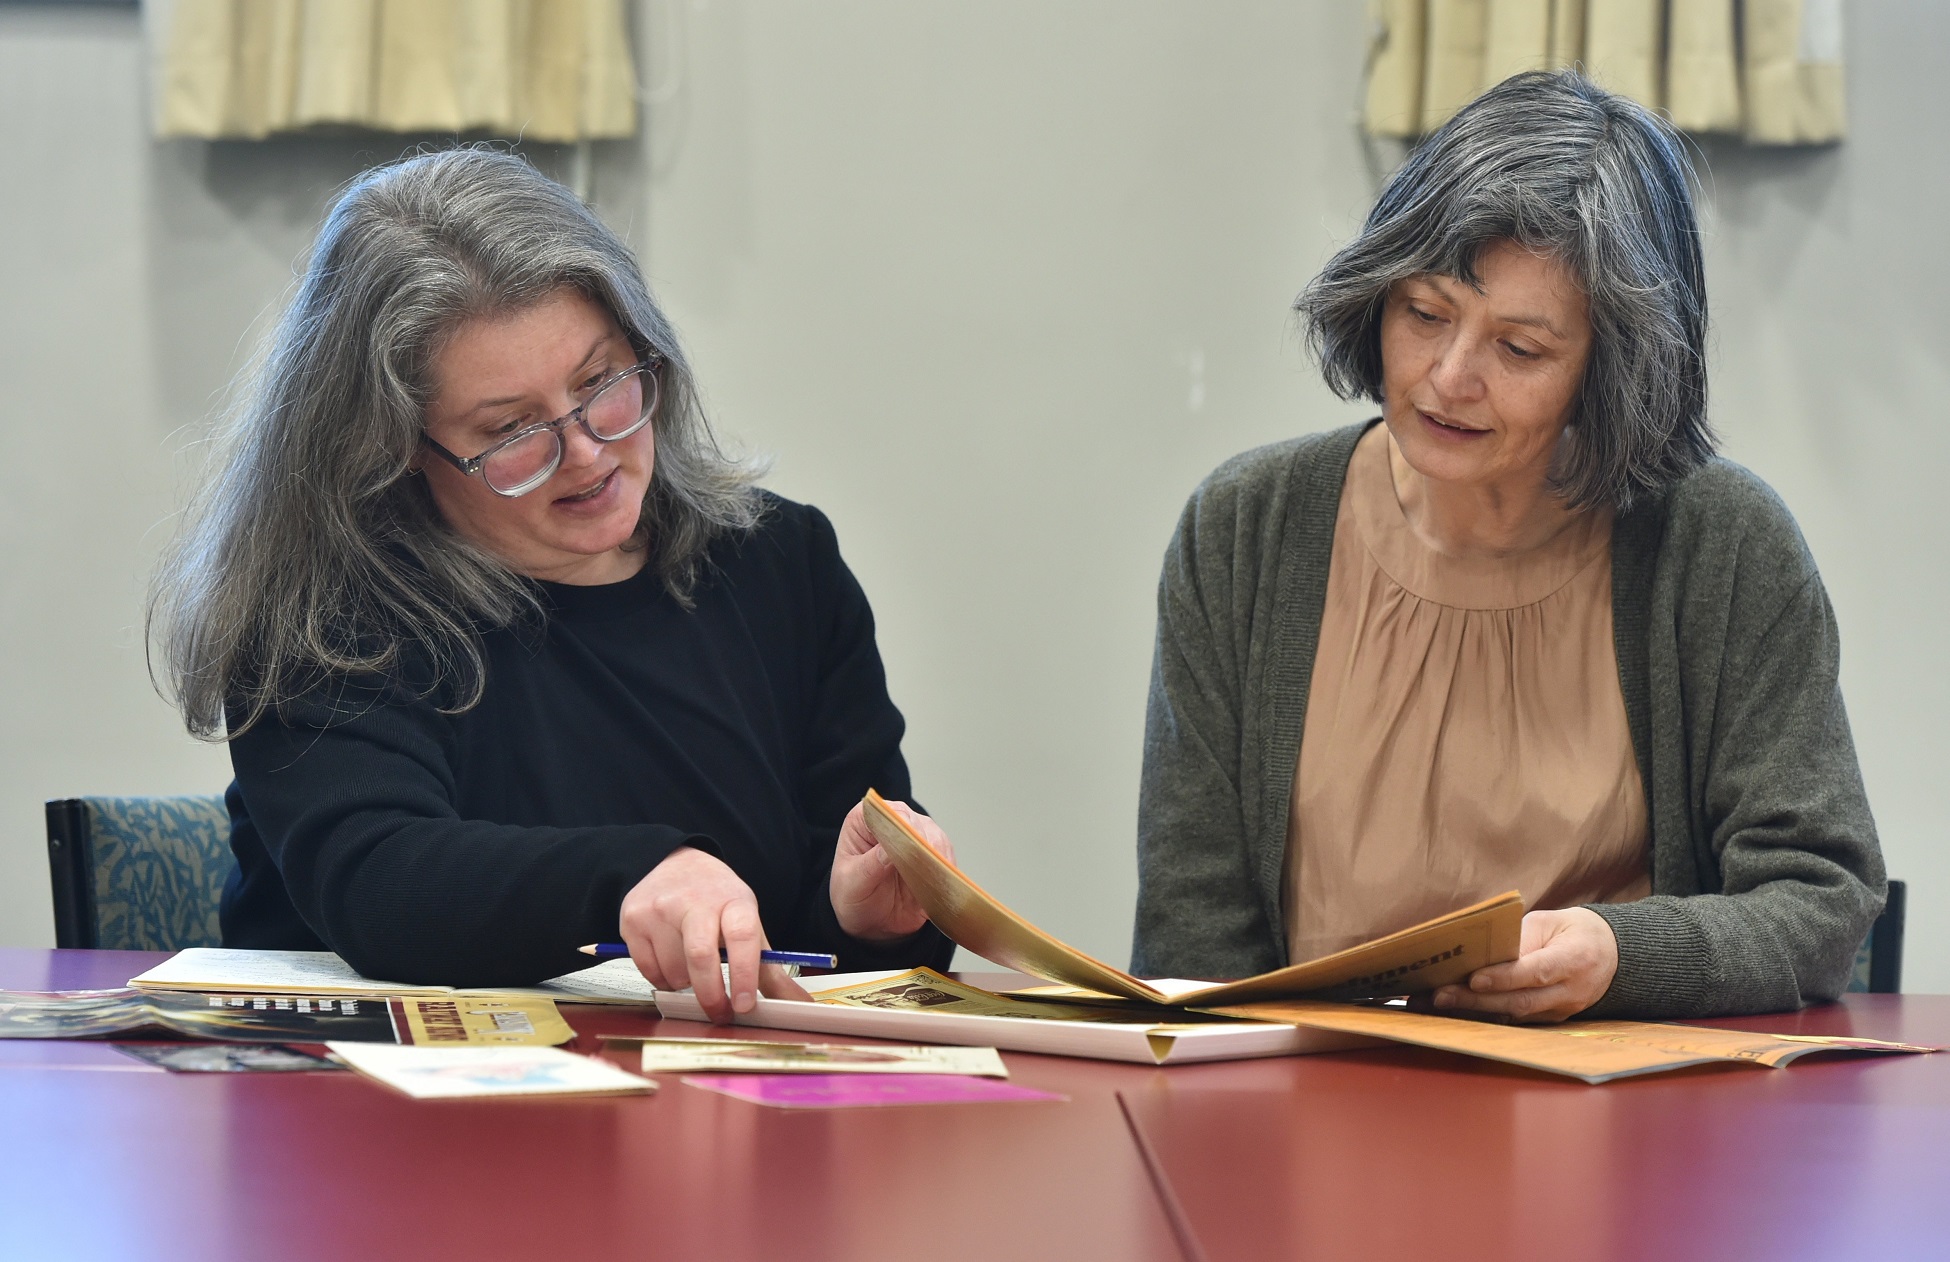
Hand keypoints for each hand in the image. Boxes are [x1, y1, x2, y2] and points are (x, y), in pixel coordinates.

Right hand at [617, 846, 809, 1022]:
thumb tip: (799, 1004)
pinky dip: (663, 980)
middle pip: (700, 956)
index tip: (744, 1005)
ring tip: (694, 972)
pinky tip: (672, 964)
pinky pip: (648, 971)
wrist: (673, 862)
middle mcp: (694, 900)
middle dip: (711, 995)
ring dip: (686, 985)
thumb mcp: (747, 920)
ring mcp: (659, 908)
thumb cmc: (716, 899)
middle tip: (720, 1014)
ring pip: (673, 970)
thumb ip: (770, 967)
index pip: (742, 936)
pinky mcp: (632, 919)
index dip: (743, 974)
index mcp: (733, 900)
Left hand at [830, 799, 956, 940]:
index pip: (889, 814)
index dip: (902, 828)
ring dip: (938, 860)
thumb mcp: (852, 884)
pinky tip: (942, 885)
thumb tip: (889, 850)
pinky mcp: (931, 856)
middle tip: (927, 868)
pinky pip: (946, 859)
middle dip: (924, 846)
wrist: (867, 922)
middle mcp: (893, 823)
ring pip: (937, 840)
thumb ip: (869, 866)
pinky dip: (946, 871)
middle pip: (918, 824)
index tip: (911, 847)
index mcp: (865, 821)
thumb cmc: (852, 897)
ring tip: (935, 881)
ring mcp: (915, 838)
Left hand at [1431, 908, 1617, 1023]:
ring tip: (1437, 1004)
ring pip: (1515, 1015)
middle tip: (1439, 996)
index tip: (1473, 979)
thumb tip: (1485, 956)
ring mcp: (1562, 1010)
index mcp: (1574, 959)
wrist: (1612, 955)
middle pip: (1519, 1001)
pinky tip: (1456, 1009)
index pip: (1535, 972)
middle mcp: (1570, 991)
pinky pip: (1517, 1020)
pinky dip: (1486, 1015)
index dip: (1504, 978)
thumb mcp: (1551, 921)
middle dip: (1476, 1000)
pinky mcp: (1551, 1020)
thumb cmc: (1573, 931)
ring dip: (1474, 1011)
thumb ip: (1521, 937)